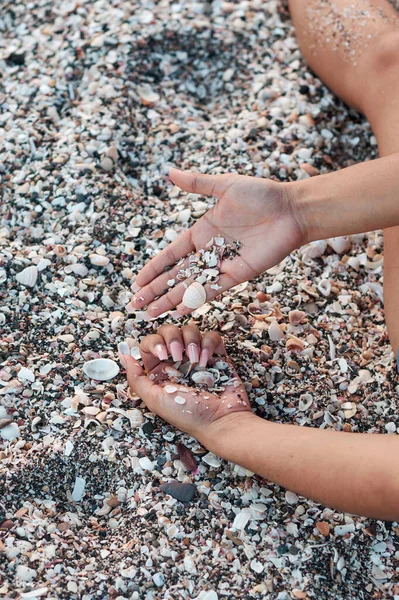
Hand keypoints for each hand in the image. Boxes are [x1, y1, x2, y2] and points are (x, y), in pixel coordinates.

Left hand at [118, 324, 255, 446]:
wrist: (220, 421)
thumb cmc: (189, 415)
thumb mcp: (155, 400)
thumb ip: (136, 379)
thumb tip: (125, 357)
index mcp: (160, 370)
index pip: (150, 342)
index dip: (155, 342)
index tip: (163, 354)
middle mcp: (177, 361)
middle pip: (169, 331)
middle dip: (173, 338)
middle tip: (180, 356)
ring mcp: (197, 356)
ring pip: (190, 330)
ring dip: (191, 341)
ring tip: (195, 361)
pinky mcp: (216, 355)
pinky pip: (211, 336)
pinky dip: (208, 344)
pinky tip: (207, 361)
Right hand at [127, 169, 304, 317]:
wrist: (291, 210)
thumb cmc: (262, 195)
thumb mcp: (225, 186)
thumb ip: (198, 184)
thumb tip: (170, 173)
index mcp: (202, 232)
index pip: (170, 255)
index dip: (154, 268)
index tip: (137, 281)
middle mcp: (209, 251)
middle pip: (175, 275)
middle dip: (155, 290)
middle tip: (135, 304)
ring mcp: (223, 265)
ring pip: (190, 286)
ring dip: (169, 300)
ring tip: (150, 313)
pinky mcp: (238, 274)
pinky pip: (213, 290)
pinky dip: (195, 300)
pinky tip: (179, 310)